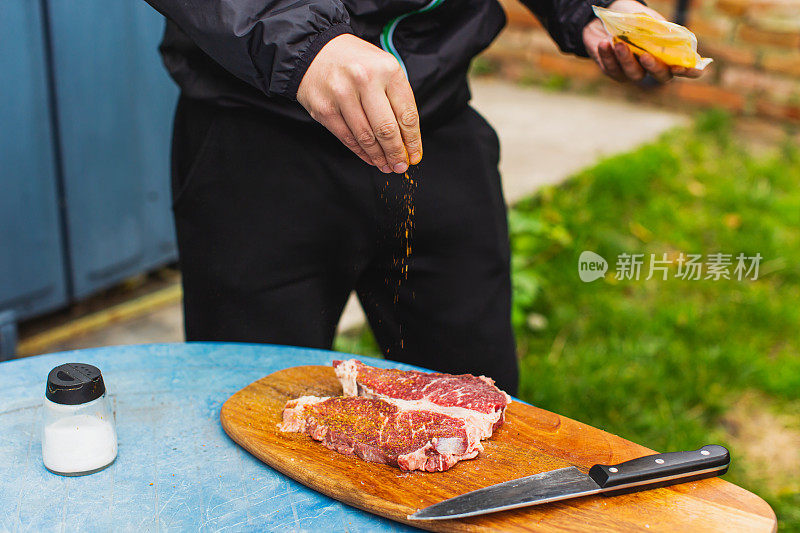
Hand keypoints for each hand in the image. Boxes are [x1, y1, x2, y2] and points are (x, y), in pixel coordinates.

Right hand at [297, 34, 420, 173]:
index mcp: (387, 69)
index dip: (412, 141)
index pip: (406, 114)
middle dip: (396, 154)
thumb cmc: (356, 62)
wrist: (315, 51)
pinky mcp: (325, 109)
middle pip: (387, 130)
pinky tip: (369, 158)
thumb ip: (397, 99)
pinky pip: (347, 138)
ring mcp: (342, 94)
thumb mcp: (383, 68)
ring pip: (366, 137)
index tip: (414, 156)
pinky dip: (360, 152)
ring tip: (386, 166)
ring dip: (378, 156)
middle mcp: (364, 80)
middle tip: (400, 166)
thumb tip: (407, 140)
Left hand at [582, 0, 703, 83]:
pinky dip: (607, 56)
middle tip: (645, 56)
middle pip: (661, 77)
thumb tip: (672, 37)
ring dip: (627, 59)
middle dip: (654, 67)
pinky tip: (604, 43)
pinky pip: (612, 69)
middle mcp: (654, 66)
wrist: (605, 19)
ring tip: (619, 43)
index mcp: (668, 53)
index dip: (689, 72)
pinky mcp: (615, 72)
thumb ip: (660, 31)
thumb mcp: (649, 20)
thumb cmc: (633, 20)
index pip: (685, 68)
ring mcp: (634, 71)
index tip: (681, 68)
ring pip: (635, 74)